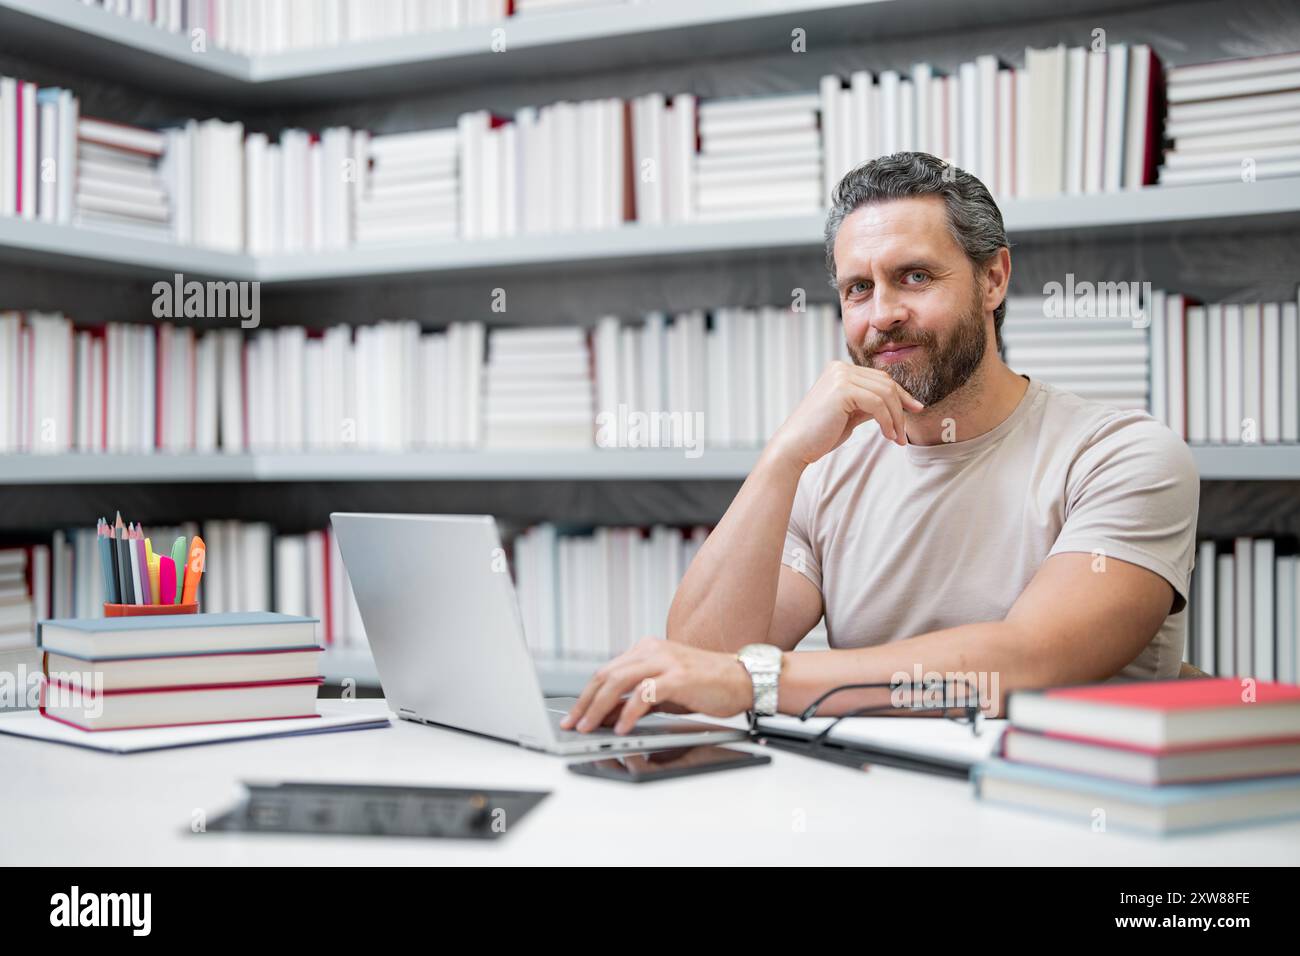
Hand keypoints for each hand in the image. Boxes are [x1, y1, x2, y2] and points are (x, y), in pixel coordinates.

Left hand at [561, 638, 753, 734]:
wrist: (743, 679)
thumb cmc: (706, 685)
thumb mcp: (665, 693)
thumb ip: (637, 700)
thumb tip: (608, 716)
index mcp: (646, 649)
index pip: (606, 671)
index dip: (586, 695)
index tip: (573, 715)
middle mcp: (652, 650)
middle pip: (607, 675)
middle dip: (585, 703)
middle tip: (572, 724)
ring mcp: (665, 661)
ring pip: (619, 682)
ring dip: (599, 708)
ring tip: (589, 727)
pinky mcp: (678, 676)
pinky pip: (644, 694)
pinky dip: (629, 712)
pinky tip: (622, 727)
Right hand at [766, 360, 923, 466]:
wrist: (794, 447)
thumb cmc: (819, 435)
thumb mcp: (850, 415)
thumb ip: (868, 404)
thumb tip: (896, 404)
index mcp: (839, 371)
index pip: (880, 378)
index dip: (901, 395)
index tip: (915, 410)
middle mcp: (839, 368)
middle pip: (885, 383)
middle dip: (901, 408)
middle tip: (906, 432)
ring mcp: (840, 376)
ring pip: (885, 393)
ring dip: (896, 418)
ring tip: (897, 438)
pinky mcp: (842, 389)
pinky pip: (877, 403)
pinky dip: (887, 421)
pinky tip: (888, 435)